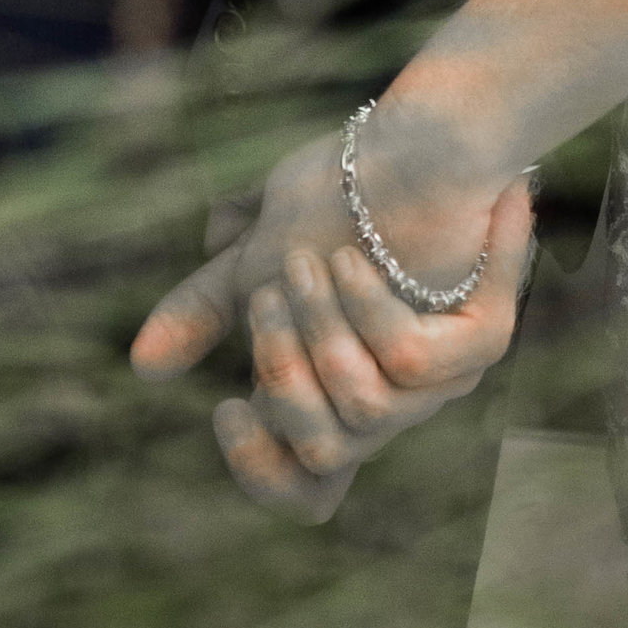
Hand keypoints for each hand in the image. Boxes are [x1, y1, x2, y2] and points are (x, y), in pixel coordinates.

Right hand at [131, 127, 530, 521]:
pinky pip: (412, 361)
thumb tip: (144, 363)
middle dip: (281, 367)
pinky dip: (370, 307)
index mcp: (347, 395)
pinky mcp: (484, 339)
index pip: (312, 493)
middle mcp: (401, 402)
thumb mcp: (258, 258)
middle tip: (273, 291)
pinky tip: (354, 258)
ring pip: (363, 408)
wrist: (420, 134)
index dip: (264, 473)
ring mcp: (449, 378)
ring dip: (322, 325)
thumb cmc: (344, 195)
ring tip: (315, 259)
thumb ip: (209, 311)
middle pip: (325, 452)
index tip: (224, 406)